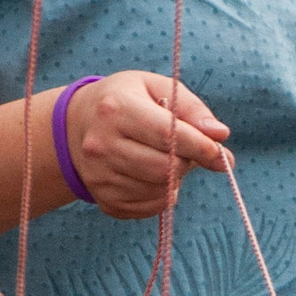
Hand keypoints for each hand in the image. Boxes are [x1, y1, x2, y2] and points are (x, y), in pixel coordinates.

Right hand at [60, 68, 231, 218]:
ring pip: (161, 190)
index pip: (167, 135)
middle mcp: (102, 145)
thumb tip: (220, 135)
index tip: (221, 155)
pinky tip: (151, 175)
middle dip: (186, 162)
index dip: (200, 147)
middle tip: (184, 151)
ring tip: (162, 158)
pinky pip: (151, 207)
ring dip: (175, 178)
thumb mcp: (155, 87)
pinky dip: (162, 194)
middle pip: (165, 168)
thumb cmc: (125, 101)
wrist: (74, 127)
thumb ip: (191, 109)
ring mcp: (100, 177)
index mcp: (116, 109)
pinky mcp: (105, 200)